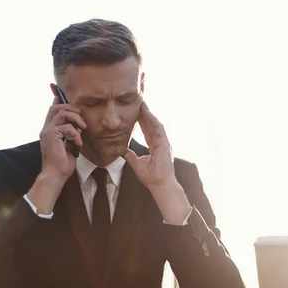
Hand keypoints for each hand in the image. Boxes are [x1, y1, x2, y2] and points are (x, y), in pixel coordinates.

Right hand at [39, 95, 86, 180]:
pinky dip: (76, 133)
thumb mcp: (69, 145)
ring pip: (62, 113)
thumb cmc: (62, 163)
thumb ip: (69, 135)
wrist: (55, 175)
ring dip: (75, 118)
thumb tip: (77, 128)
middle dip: (70, 108)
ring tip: (82, 128)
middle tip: (81, 115)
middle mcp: (46, 129)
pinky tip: (78, 142)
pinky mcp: (51, 135)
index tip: (62, 94)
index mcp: (49, 131)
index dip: (57, 101)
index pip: (52, 111)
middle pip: (56, 107)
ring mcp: (47, 131)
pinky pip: (67, 127)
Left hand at [123, 101, 190, 224]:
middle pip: (151, 125)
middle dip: (145, 114)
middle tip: (138, 103)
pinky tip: (148, 113)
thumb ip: (130, 156)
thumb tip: (122, 150)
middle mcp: (160, 143)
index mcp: (154, 147)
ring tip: (142, 104)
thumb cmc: (151, 177)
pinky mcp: (165, 144)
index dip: (141, 121)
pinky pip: (159, 130)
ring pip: (155, 125)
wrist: (159, 185)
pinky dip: (154, 121)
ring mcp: (164, 143)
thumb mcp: (136, 164)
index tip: (136, 112)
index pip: (147, 130)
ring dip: (149, 114)